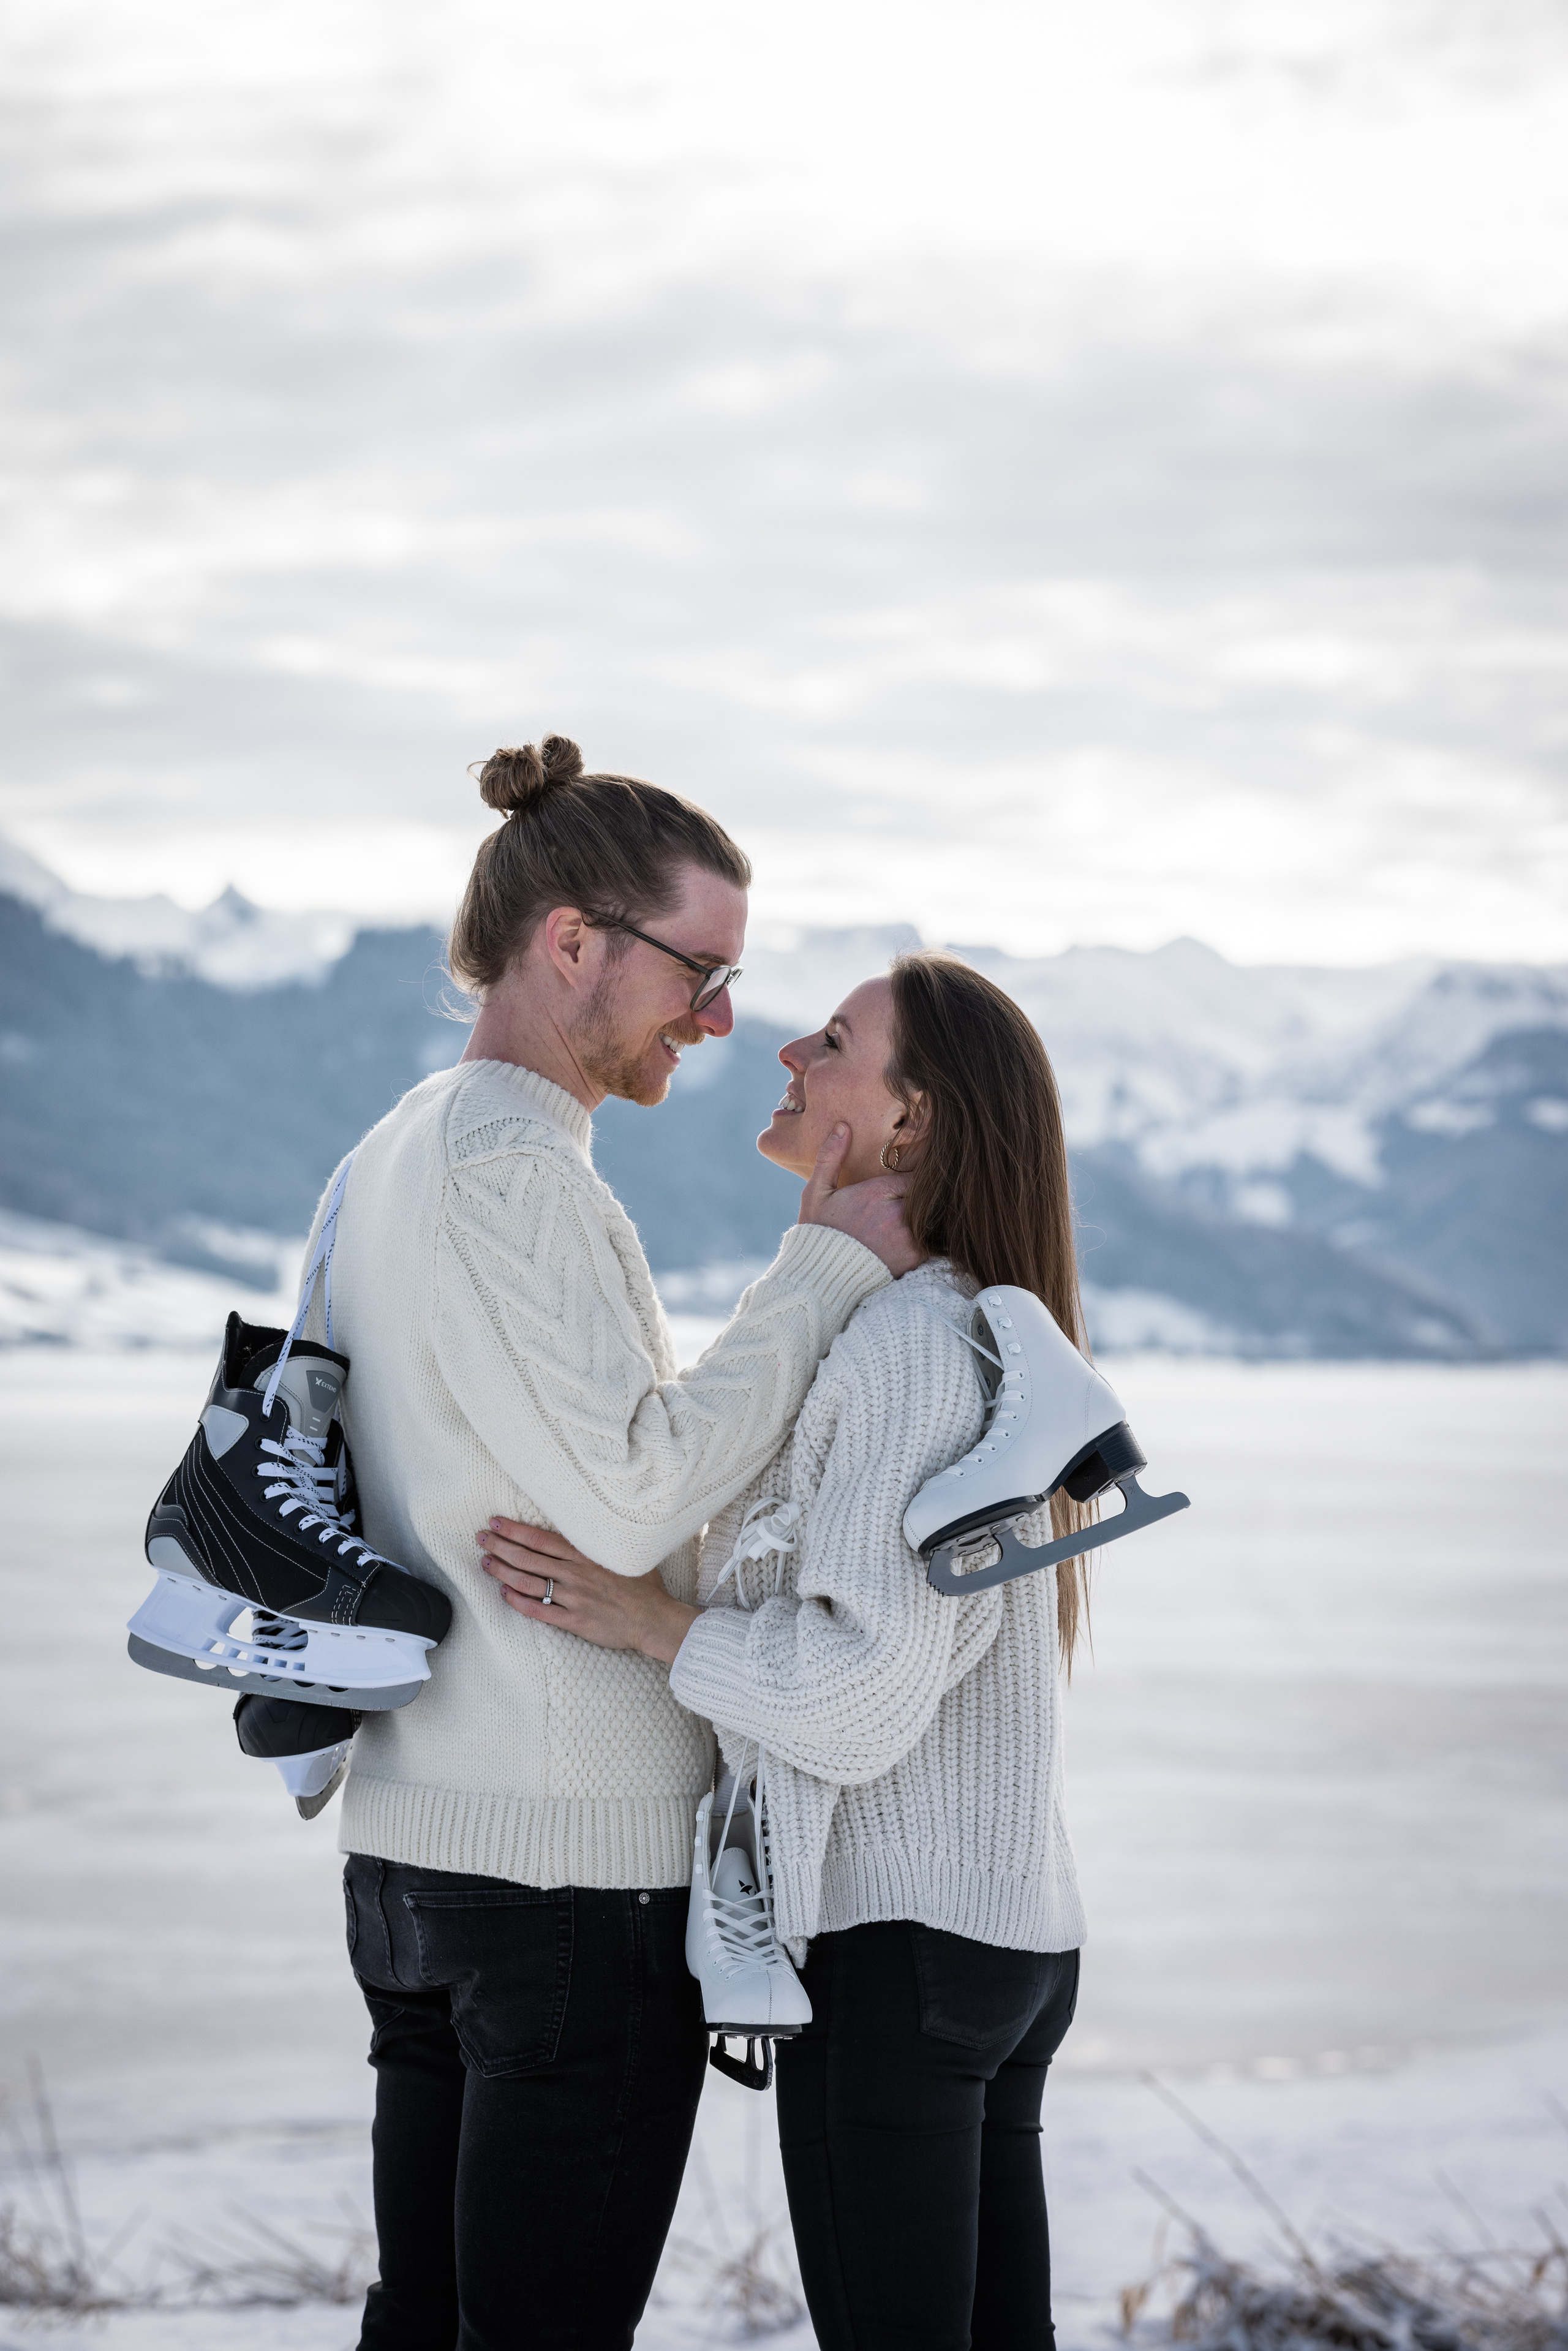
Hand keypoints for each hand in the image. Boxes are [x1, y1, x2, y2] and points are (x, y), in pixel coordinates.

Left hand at [476, 1518, 697, 1666]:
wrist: (655, 1620)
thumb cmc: (644, 1586)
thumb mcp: (625, 1553)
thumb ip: (601, 1542)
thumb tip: (588, 1524)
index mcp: (586, 1555)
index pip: (541, 1539)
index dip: (515, 1530)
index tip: (496, 1523)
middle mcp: (576, 1574)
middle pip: (528, 1558)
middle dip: (501, 1546)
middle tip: (481, 1538)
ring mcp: (573, 1598)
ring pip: (529, 1583)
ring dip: (503, 1572)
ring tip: (486, 1563)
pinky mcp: (574, 1621)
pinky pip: (539, 1611)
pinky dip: (519, 1602)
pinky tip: (504, 1594)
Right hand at [797, 1122, 921, 1276]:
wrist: (821, 1279)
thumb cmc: (818, 1233)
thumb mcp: (816, 1193)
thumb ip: (830, 1158)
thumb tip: (843, 1125)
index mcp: (877, 1193)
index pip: (914, 1176)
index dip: (913, 1179)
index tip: (908, 1183)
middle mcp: (897, 1214)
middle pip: (925, 1196)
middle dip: (920, 1198)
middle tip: (910, 1203)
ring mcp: (908, 1238)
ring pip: (931, 1218)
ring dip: (925, 1217)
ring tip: (911, 1221)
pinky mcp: (913, 1260)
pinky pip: (932, 1242)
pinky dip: (926, 1238)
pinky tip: (911, 1238)